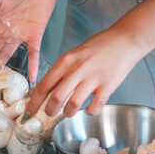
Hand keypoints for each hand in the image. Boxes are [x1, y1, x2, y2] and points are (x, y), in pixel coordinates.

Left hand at [26, 28, 144, 117]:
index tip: (29, 112)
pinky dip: (90, 112)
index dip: (34, 102)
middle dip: (49, 111)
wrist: (124, 39)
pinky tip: (89, 109)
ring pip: (73, 104)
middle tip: (50, 114)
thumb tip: (41, 90)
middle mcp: (77, 69)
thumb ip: (59, 72)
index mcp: (66, 60)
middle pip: (56, 98)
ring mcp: (93, 78)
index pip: (44, 85)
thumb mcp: (73, 55)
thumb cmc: (97, 47)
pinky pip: (95, 107)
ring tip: (69, 112)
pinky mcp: (108, 85)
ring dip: (68, 113)